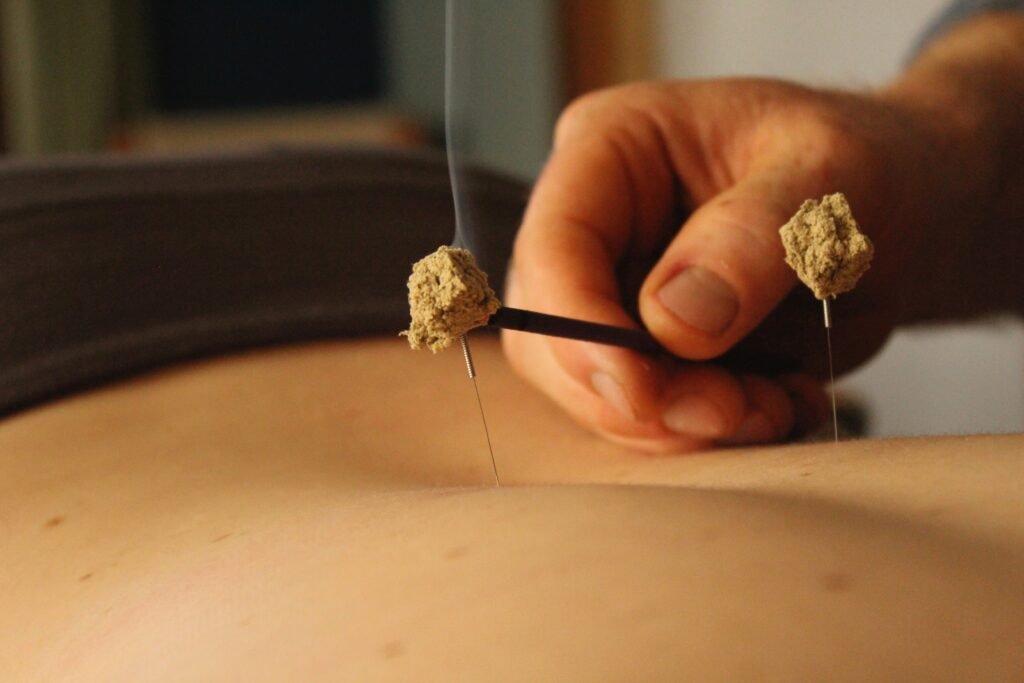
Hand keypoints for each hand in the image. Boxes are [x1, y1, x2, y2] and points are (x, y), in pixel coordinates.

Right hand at [503, 77, 956, 451]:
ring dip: (680, 425)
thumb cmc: (863, 168)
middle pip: (555, 337)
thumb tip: (671, 322)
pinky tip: (779, 403)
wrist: (897, 218)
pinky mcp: (647, 351)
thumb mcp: (832, 175)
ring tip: (776, 406)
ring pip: (595, 391)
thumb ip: (753, 237)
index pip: (554, 247)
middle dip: (640, 396)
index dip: (580, 330)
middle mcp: (597, 225)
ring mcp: (614, 294)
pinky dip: (710, 433)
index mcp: (613, 148)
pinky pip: (647, 417)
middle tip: (735, 412)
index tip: (645, 394)